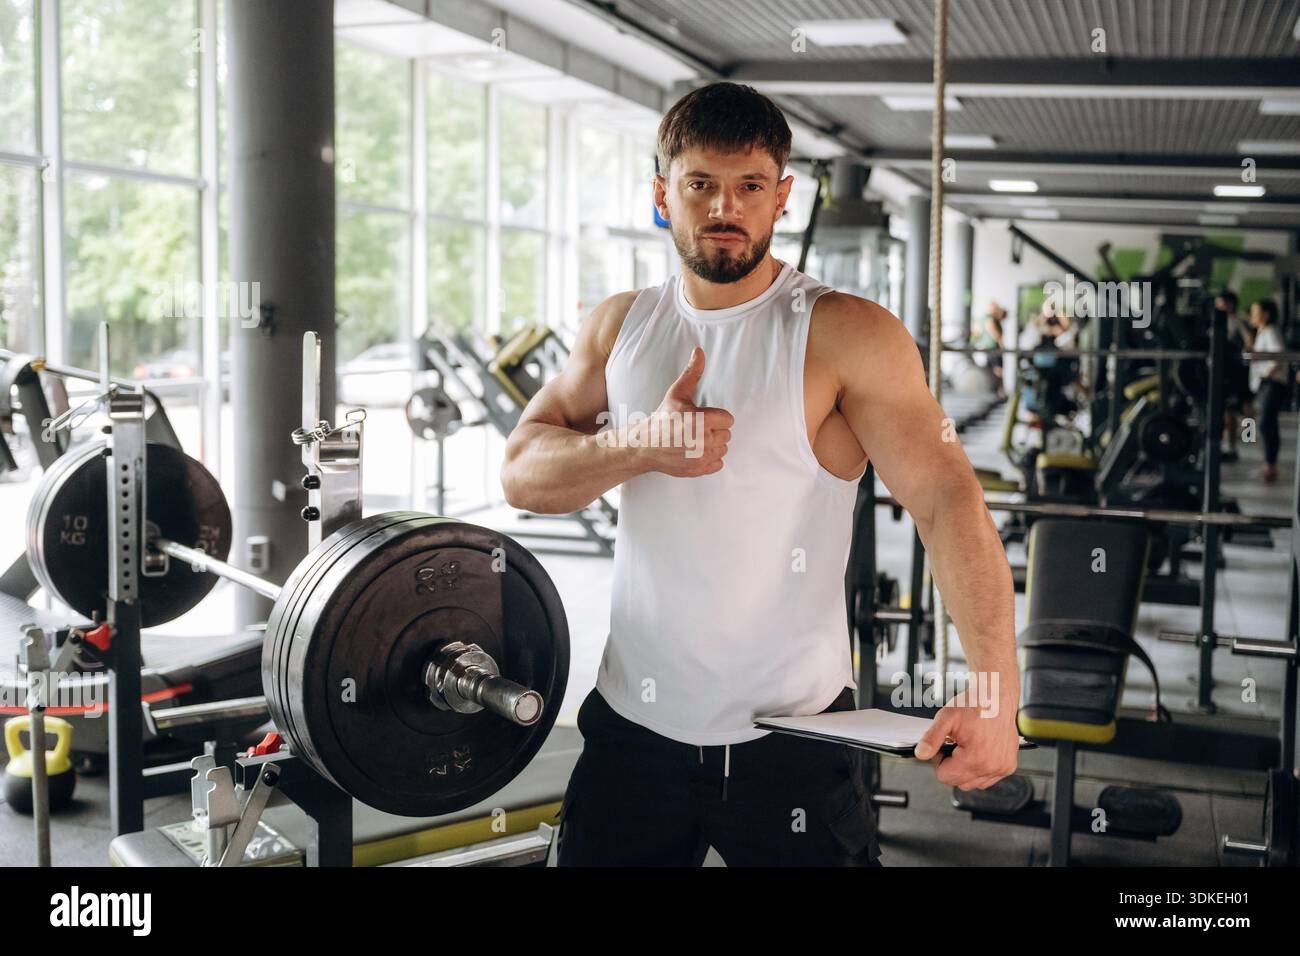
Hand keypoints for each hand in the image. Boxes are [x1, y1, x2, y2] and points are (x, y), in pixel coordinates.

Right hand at [627, 347, 733, 477]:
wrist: (645, 445)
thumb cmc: (663, 417)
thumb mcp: (677, 393)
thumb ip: (693, 372)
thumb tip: (699, 351)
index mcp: (701, 420)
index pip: (728, 419)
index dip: (716, 417)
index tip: (703, 416)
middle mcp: (703, 441)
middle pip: (727, 435)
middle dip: (715, 430)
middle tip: (697, 428)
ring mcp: (701, 458)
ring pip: (723, 449)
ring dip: (713, 445)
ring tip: (696, 440)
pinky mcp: (698, 470)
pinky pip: (718, 464)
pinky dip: (710, 459)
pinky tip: (697, 452)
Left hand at [914, 694, 1019, 790]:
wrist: (997, 698)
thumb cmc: (975, 705)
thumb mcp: (946, 718)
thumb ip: (931, 738)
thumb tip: (921, 754)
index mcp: (975, 758)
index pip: (945, 776)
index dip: (939, 761)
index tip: (943, 746)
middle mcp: (991, 767)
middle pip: (958, 782)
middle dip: (952, 766)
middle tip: (954, 745)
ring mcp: (1001, 768)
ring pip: (973, 783)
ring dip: (966, 770)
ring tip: (966, 748)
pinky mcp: (1008, 766)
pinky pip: (988, 779)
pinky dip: (980, 769)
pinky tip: (977, 752)